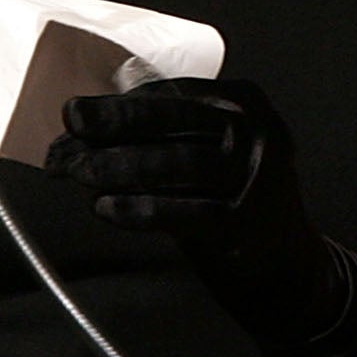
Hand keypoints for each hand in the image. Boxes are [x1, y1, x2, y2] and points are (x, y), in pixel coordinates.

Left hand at [44, 77, 302, 252]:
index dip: (120, 103)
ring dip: (117, 165)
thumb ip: (167, 132)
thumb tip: (88, 127)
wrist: (287, 261)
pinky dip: (139, 209)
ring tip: (76, 170)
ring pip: (175, 162)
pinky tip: (105, 208)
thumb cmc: (232, 195)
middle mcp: (254, 132)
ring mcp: (252, 177)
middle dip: (113, 122)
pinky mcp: (243, 222)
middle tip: (69, 126)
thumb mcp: (214, 149)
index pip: (173, 94)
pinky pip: (182, 212)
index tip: (75, 113)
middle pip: (172, 120)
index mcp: (243, 102)